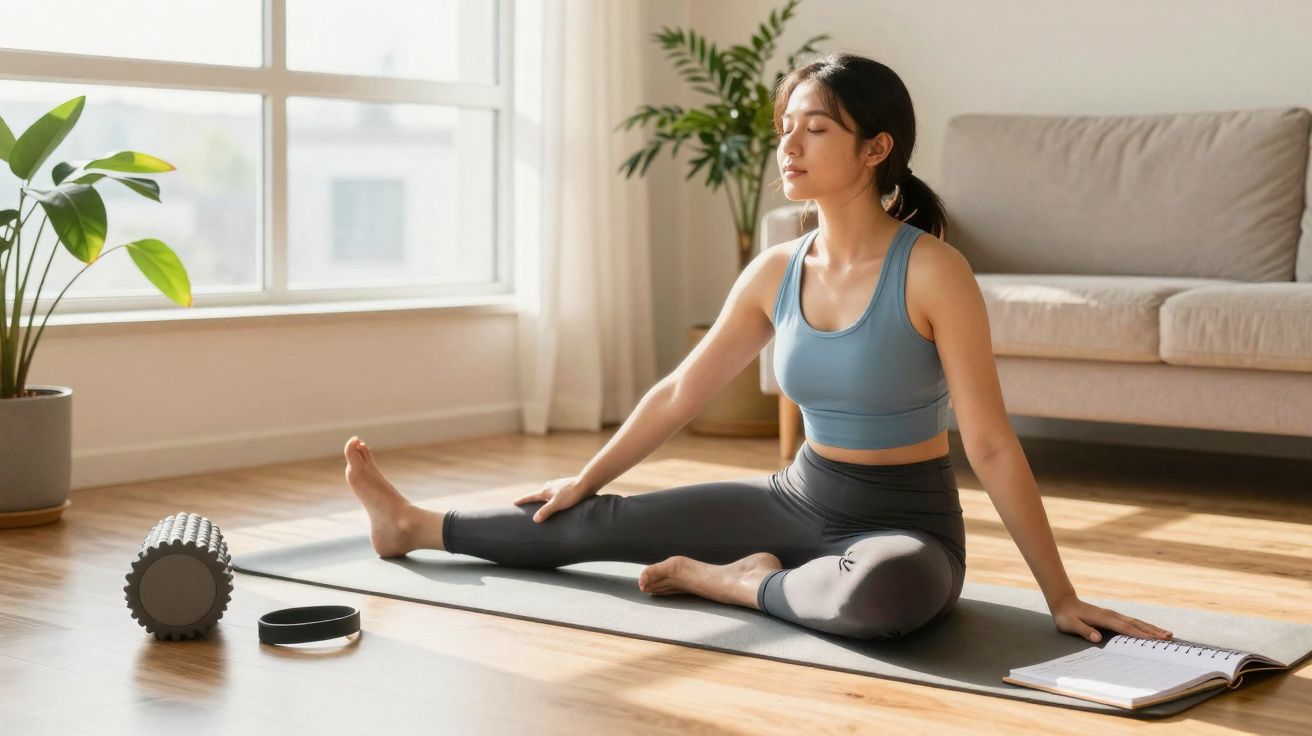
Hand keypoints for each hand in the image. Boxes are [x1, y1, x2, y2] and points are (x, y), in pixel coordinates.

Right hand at [512, 475, 596, 522]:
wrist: (586, 483)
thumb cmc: (572, 494)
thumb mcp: (557, 504)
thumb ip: (546, 511)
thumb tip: (535, 519)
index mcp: (546, 490)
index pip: (531, 496)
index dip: (522, 500)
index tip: (514, 502)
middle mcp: (550, 487)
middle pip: (539, 494)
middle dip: (534, 499)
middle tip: (528, 503)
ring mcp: (559, 486)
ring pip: (548, 492)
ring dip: (545, 498)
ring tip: (544, 504)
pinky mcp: (567, 488)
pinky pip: (557, 493)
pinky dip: (554, 497)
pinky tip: (559, 500)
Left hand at [1050, 593, 1173, 642]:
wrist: (1064, 602)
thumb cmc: (1066, 616)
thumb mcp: (1071, 625)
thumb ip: (1084, 631)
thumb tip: (1097, 638)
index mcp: (1103, 618)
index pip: (1124, 628)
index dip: (1138, 634)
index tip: (1153, 640)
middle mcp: (1112, 615)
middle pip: (1136, 624)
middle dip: (1152, 631)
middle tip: (1168, 637)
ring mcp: (1114, 615)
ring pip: (1137, 622)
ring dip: (1152, 628)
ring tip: (1167, 634)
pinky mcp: (1114, 617)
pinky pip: (1132, 622)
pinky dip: (1144, 626)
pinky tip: (1152, 630)